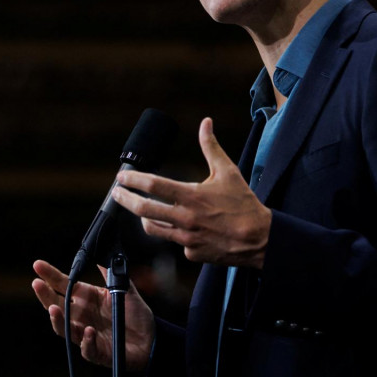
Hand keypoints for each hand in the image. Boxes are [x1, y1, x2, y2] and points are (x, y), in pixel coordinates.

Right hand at [31, 259, 155, 370]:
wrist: (150, 339)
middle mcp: (81, 315)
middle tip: (37, 284)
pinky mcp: (97, 351)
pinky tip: (88, 331)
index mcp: (86, 298)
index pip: (63, 285)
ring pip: (64, 329)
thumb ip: (112, 273)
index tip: (37, 265)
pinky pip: (87, 348)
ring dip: (58, 320)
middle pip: (57, 305)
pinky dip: (86, 341)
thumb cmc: (134, 313)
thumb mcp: (124, 289)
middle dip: (45, 295)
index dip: (50, 275)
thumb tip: (103, 252)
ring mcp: (86, 334)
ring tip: (53, 309)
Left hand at [112, 117, 270, 268]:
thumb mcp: (228, 171)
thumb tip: (205, 123)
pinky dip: (174, 234)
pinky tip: (180, 227)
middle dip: (125, 200)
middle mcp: (185, 219)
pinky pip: (175, 242)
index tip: (121, 176)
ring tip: (140, 210)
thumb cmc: (244, 204)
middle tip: (116, 193)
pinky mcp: (192, 253)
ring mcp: (186, 239)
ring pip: (153, 229)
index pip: (153, 185)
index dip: (133, 179)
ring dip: (144, 218)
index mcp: (191, 196)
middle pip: (143, 210)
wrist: (260, 239)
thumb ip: (211, 147)